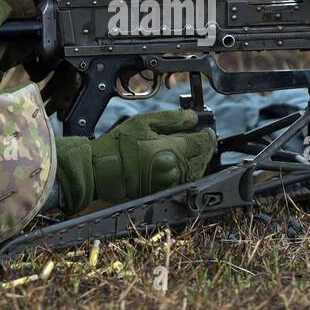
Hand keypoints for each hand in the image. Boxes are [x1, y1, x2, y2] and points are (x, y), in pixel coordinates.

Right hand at [54, 109, 217, 212]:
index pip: (203, 143)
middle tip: (202, 139)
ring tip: (191, 150)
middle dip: (205, 148)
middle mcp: (175, 169)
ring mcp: (170, 183)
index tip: (206, 130)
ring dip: (198, 161)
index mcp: (173, 150)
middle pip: (203, 159)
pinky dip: (187, 172)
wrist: (101, 171)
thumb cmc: (119, 145)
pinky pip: (184, 182)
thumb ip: (172, 119)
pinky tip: (180, 164)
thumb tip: (193, 118)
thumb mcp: (143, 122)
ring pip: (196, 172)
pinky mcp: (163, 192)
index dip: (207, 135)